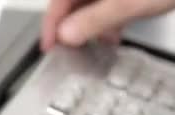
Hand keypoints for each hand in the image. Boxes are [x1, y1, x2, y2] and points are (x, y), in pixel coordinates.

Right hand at [41, 0, 174, 50]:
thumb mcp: (126, 5)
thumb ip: (95, 20)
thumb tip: (67, 35)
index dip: (52, 24)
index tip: (49, 46)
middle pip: (73, 0)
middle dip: (73, 26)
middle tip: (72, 50)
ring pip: (90, 2)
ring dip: (92, 23)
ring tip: (99, 44)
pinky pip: (106, 1)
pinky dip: (107, 16)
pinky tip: (114, 31)